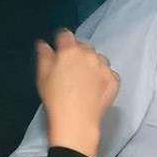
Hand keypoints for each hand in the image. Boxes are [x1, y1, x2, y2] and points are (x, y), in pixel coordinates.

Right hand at [36, 29, 119, 156]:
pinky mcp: (114, 80)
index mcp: (70, 51)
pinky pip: (109, 73)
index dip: (61, 41)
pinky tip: (95, 87)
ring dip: (92, 63)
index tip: (60, 48)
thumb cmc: (55, 99)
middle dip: (78, 53)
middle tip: (71, 68)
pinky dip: (103, 77)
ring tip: (85, 79)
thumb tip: (43, 43)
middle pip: (84, 46)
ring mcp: (104, 67)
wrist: (76, 121)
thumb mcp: (43, 76)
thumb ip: (44, 55)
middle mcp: (89, 55)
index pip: (66, 35)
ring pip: (99, 58)